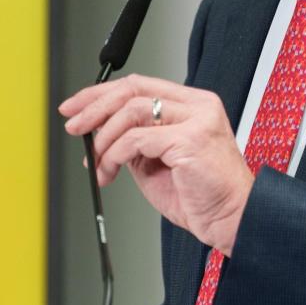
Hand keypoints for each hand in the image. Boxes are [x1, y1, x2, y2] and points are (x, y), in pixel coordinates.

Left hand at [59, 74, 255, 255]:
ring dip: (104, 139)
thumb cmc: (200, 195)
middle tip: (74, 126)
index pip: (138, 85)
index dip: (100, 93)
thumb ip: (133, 141)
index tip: (75, 106)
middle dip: (94, 107)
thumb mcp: (155, 161)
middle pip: (132, 90)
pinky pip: (136, 140)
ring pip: (131, 111)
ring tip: (98, 163)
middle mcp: (196, 106)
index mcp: (191, 104)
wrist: (232, 219)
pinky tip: (111, 170)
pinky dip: (115, 154)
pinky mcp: (190, 140)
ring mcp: (196, 120)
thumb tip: (97, 130)